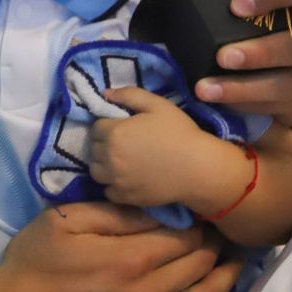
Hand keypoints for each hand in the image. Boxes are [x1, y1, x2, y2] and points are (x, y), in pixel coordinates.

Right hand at [0, 201, 239, 291]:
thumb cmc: (34, 265)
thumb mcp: (64, 221)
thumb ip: (115, 213)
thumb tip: (159, 206)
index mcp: (130, 259)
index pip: (188, 236)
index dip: (202, 222)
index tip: (204, 210)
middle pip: (202, 264)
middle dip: (218, 244)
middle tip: (223, 229)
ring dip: (227, 276)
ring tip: (237, 259)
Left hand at [89, 88, 210, 207]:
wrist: (197, 168)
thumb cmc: (180, 133)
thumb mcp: (158, 105)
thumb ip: (129, 95)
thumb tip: (106, 94)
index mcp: (115, 133)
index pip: (96, 128)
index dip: (107, 126)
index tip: (120, 128)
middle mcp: (109, 157)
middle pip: (93, 150)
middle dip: (104, 145)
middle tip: (122, 144)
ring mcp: (116, 180)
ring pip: (96, 171)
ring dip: (104, 165)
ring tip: (120, 162)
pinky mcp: (124, 197)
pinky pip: (108, 191)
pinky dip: (113, 185)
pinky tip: (127, 179)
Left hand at [196, 0, 291, 125]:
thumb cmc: (265, 35)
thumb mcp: (260, 16)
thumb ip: (238, 10)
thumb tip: (177, 1)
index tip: (235, 6)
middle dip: (262, 52)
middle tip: (222, 57)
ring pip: (291, 82)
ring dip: (246, 87)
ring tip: (208, 89)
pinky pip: (281, 107)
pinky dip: (247, 105)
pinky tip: (222, 103)